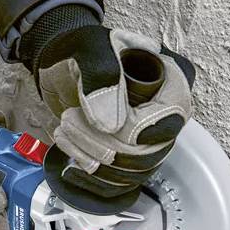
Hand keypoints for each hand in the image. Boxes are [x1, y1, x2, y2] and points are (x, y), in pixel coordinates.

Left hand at [24, 8, 193, 197]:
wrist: (57, 61)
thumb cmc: (77, 46)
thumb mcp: (88, 49)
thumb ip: (101, 77)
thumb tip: (113, 126)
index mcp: (172, 80)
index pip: (169, 121)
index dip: (132, 131)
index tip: (96, 121)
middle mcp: (167, 112)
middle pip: (151, 153)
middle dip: (104, 147)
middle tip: (69, 121)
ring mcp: (148, 136)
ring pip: (134, 173)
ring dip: (93, 161)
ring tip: (65, 129)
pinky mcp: (126, 153)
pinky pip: (120, 183)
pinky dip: (90, 176)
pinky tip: (69, 152)